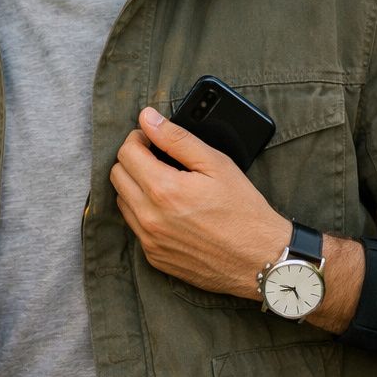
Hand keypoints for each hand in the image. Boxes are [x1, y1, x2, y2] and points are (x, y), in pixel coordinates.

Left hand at [109, 107, 285, 297]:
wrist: (259, 258)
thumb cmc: (243, 210)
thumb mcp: (216, 164)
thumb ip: (177, 138)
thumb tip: (148, 118)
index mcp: (164, 190)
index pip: (126, 153)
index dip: (138, 139)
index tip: (152, 139)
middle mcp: (150, 217)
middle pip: (117, 176)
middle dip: (133, 160)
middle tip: (157, 157)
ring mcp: (150, 240)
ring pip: (122, 201)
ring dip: (135, 186)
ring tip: (164, 182)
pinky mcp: (154, 256)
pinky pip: (135, 226)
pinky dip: (144, 212)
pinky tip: (169, 209)